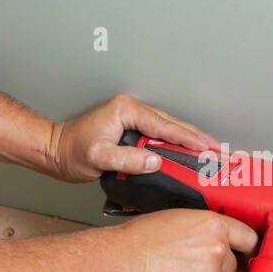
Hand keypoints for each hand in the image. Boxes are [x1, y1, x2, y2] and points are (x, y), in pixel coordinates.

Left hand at [47, 94, 217, 182]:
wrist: (55, 151)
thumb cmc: (72, 152)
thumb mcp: (98, 158)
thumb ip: (127, 159)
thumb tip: (155, 161)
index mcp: (126, 110)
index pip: (164, 125)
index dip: (188, 138)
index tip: (206, 147)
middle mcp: (132, 110)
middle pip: (172, 124)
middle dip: (195, 137)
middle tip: (217, 150)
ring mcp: (132, 119)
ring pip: (168, 128)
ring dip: (188, 140)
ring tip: (209, 151)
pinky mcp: (131, 129)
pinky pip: (160, 135)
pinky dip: (175, 143)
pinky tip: (187, 153)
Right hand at [115, 210, 258, 271]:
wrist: (125, 259)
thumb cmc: (143, 238)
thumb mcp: (180, 219)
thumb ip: (205, 230)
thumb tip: (215, 240)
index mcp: (214, 226)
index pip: (248, 238)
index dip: (247, 248)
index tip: (246, 254)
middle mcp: (218, 250)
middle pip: (231, 267)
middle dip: (216, 270)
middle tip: (192, 267)